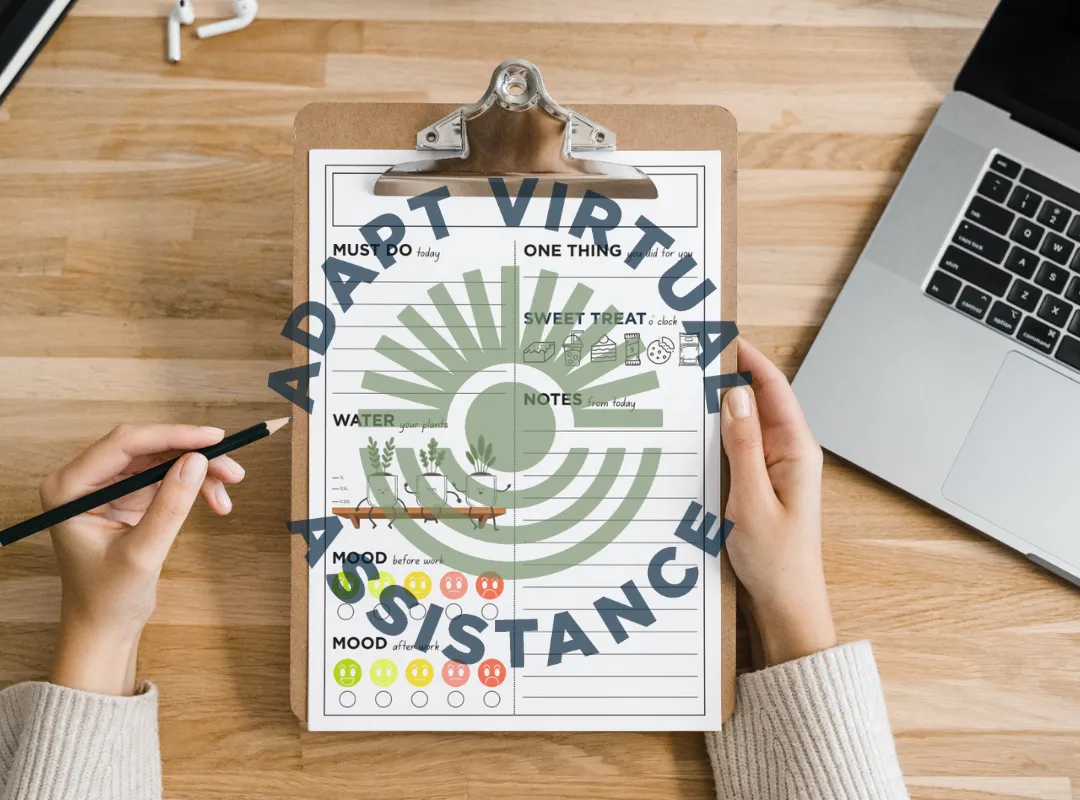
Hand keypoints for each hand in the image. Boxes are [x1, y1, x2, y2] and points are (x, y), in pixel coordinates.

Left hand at [39, 424, 245, 694]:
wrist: (105, 626)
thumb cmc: (108, 597)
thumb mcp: (142, 553)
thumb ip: (170, 506)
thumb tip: (198, 461)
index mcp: (69, 488)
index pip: (124, 444)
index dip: (172, 436)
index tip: (213, 439)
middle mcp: (85, 480)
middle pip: (147, 447)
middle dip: (192, 453)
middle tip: (231, 467)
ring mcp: (108, 486)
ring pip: (162, 460)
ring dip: (199, 470)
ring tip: (229, 488)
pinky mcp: (129, 496)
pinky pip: (167, 477)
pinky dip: (194, 485)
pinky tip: (216, 501)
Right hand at [721, 339, 836, 666]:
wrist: (785, 607)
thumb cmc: (777, 562)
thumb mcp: (752, 499)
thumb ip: (743, 445)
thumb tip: (735, 394)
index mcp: (796, 451)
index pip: (774, 388)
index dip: (749, 358)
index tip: (723, 336)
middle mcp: (787, 454)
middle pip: (757, 400)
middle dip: (729, 374)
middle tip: (695, 355)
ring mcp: (772, 469)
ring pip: (744, 424)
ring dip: (720, 405)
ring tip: (690, 385)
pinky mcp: (758, 485)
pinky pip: (737, 447)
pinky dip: (717, 433)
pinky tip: (695, 431)